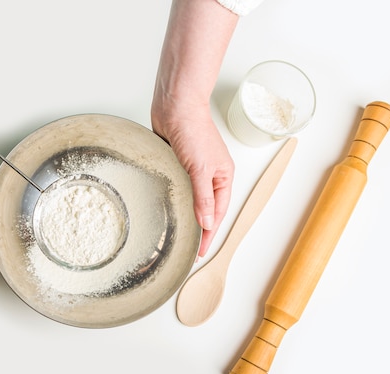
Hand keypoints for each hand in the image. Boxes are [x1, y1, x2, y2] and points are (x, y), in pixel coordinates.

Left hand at [152, 103, 233, 256]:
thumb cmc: (193, 130)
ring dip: (186, 214)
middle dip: (199, 228)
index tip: (200, 251)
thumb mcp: (200, 168)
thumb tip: (206, 222)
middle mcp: (210, 175)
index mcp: (222, 177)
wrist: (175, 106)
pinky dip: (174, 198)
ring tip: (177, 233)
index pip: (217, 213)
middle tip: (188, 248)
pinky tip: (166, 208)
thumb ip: (202, 197)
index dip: (209, 234)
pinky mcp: (177, 163)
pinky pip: (178, 186)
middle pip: (206, 208)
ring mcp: (194, 169)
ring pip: (191, 198)